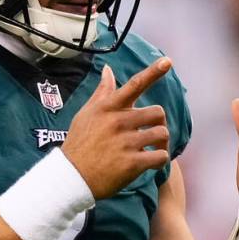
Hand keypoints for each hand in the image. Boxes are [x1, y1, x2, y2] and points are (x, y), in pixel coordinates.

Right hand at [62, 58, 171, 199]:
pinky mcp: (132, 163)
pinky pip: (161, 156)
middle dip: (158, 122)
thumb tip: (108, 69)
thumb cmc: (79, 143)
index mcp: (108, 108)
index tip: (167, 62)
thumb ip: (102, 92)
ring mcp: (125, 142)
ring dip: (160, 143)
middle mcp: (118, 122)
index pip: (134, 85)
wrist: (71, 178)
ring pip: (162, 133)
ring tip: (151, 149)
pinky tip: (151, 163)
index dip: (153, 72)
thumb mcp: (86, 114)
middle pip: (158, 112)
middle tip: (150, 132)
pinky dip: (160, 160)